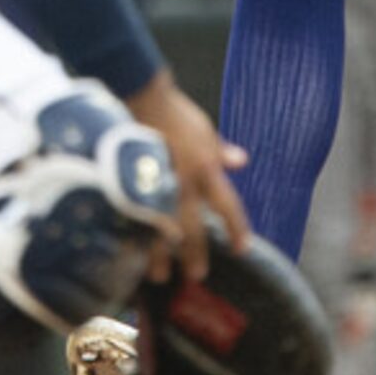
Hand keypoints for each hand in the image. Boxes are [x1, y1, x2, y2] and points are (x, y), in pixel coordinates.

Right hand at [123, 72, 249, 283]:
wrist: (143, 98)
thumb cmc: (176, 113)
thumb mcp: (205, 130)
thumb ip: (221, 151)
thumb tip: (241, 161)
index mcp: (207, 170)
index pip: (228, 207)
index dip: (237, 229)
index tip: (242, 249)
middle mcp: (186, 183)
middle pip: (194, 228)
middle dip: (195, 253)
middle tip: (197, 275)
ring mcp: (160, 186)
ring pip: (163, 230)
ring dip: (162, 255)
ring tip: (160, 276)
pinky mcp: (136, 185)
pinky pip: (138, 219)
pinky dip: (137, 238)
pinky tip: (133, 252)